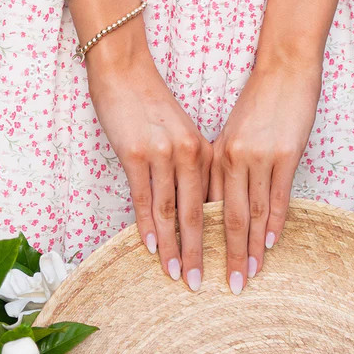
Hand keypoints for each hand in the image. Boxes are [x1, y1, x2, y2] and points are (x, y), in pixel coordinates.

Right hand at [87, 52, 212, 290]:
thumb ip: (190, 169)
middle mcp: (188, 155)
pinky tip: (152, 249)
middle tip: (206, 284)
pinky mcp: (135, 155)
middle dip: (201, 253)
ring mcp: (162, 155)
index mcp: (205, 151)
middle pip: (197, 215)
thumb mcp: (182, 135)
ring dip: (174, 248)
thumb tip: (194, 207)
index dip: (224, 238)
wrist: (123, 69)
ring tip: (178, 276)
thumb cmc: (150, 104)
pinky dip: (148, 227)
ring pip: (171, 212)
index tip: (230, 264)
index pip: (216, 204)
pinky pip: (144, 198)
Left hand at [207, 58, 321, 292]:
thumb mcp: (233, 134)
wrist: (284, 66)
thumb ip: (226, 167)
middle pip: (227, 218)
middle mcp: (233, 159)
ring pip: (252, 213)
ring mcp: (258, 157)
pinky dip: (273, 223)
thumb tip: (220, 203)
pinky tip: (270, 245)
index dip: (201, 239)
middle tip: (224, 286)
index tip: (197, 264)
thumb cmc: (259, 101)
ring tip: (248, 275)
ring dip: (250, 248)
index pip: (207, 207)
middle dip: (225, 254)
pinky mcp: (284, 153)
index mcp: (216, 155)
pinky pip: (277, 196)